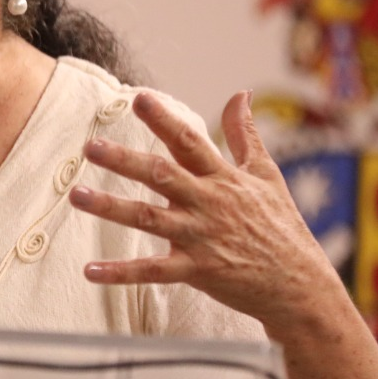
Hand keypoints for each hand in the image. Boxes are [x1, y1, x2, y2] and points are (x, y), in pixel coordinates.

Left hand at [68, 90, 337, 326]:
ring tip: (76, 196)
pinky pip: (153, 271)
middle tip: (90, 146)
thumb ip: (245, 134)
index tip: (139, 99)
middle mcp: (209, 203)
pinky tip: (90, 270)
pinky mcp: (198, 271)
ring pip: (149, 219)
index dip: (164, 120)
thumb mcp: (267, 175)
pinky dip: (121, 273)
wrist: (300, 285)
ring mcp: (201, 237)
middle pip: (162, 176)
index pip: (190, 142)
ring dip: (111, 207)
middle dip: (125, 160)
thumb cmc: (281, 227)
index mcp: (224, 178)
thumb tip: (241, 93)